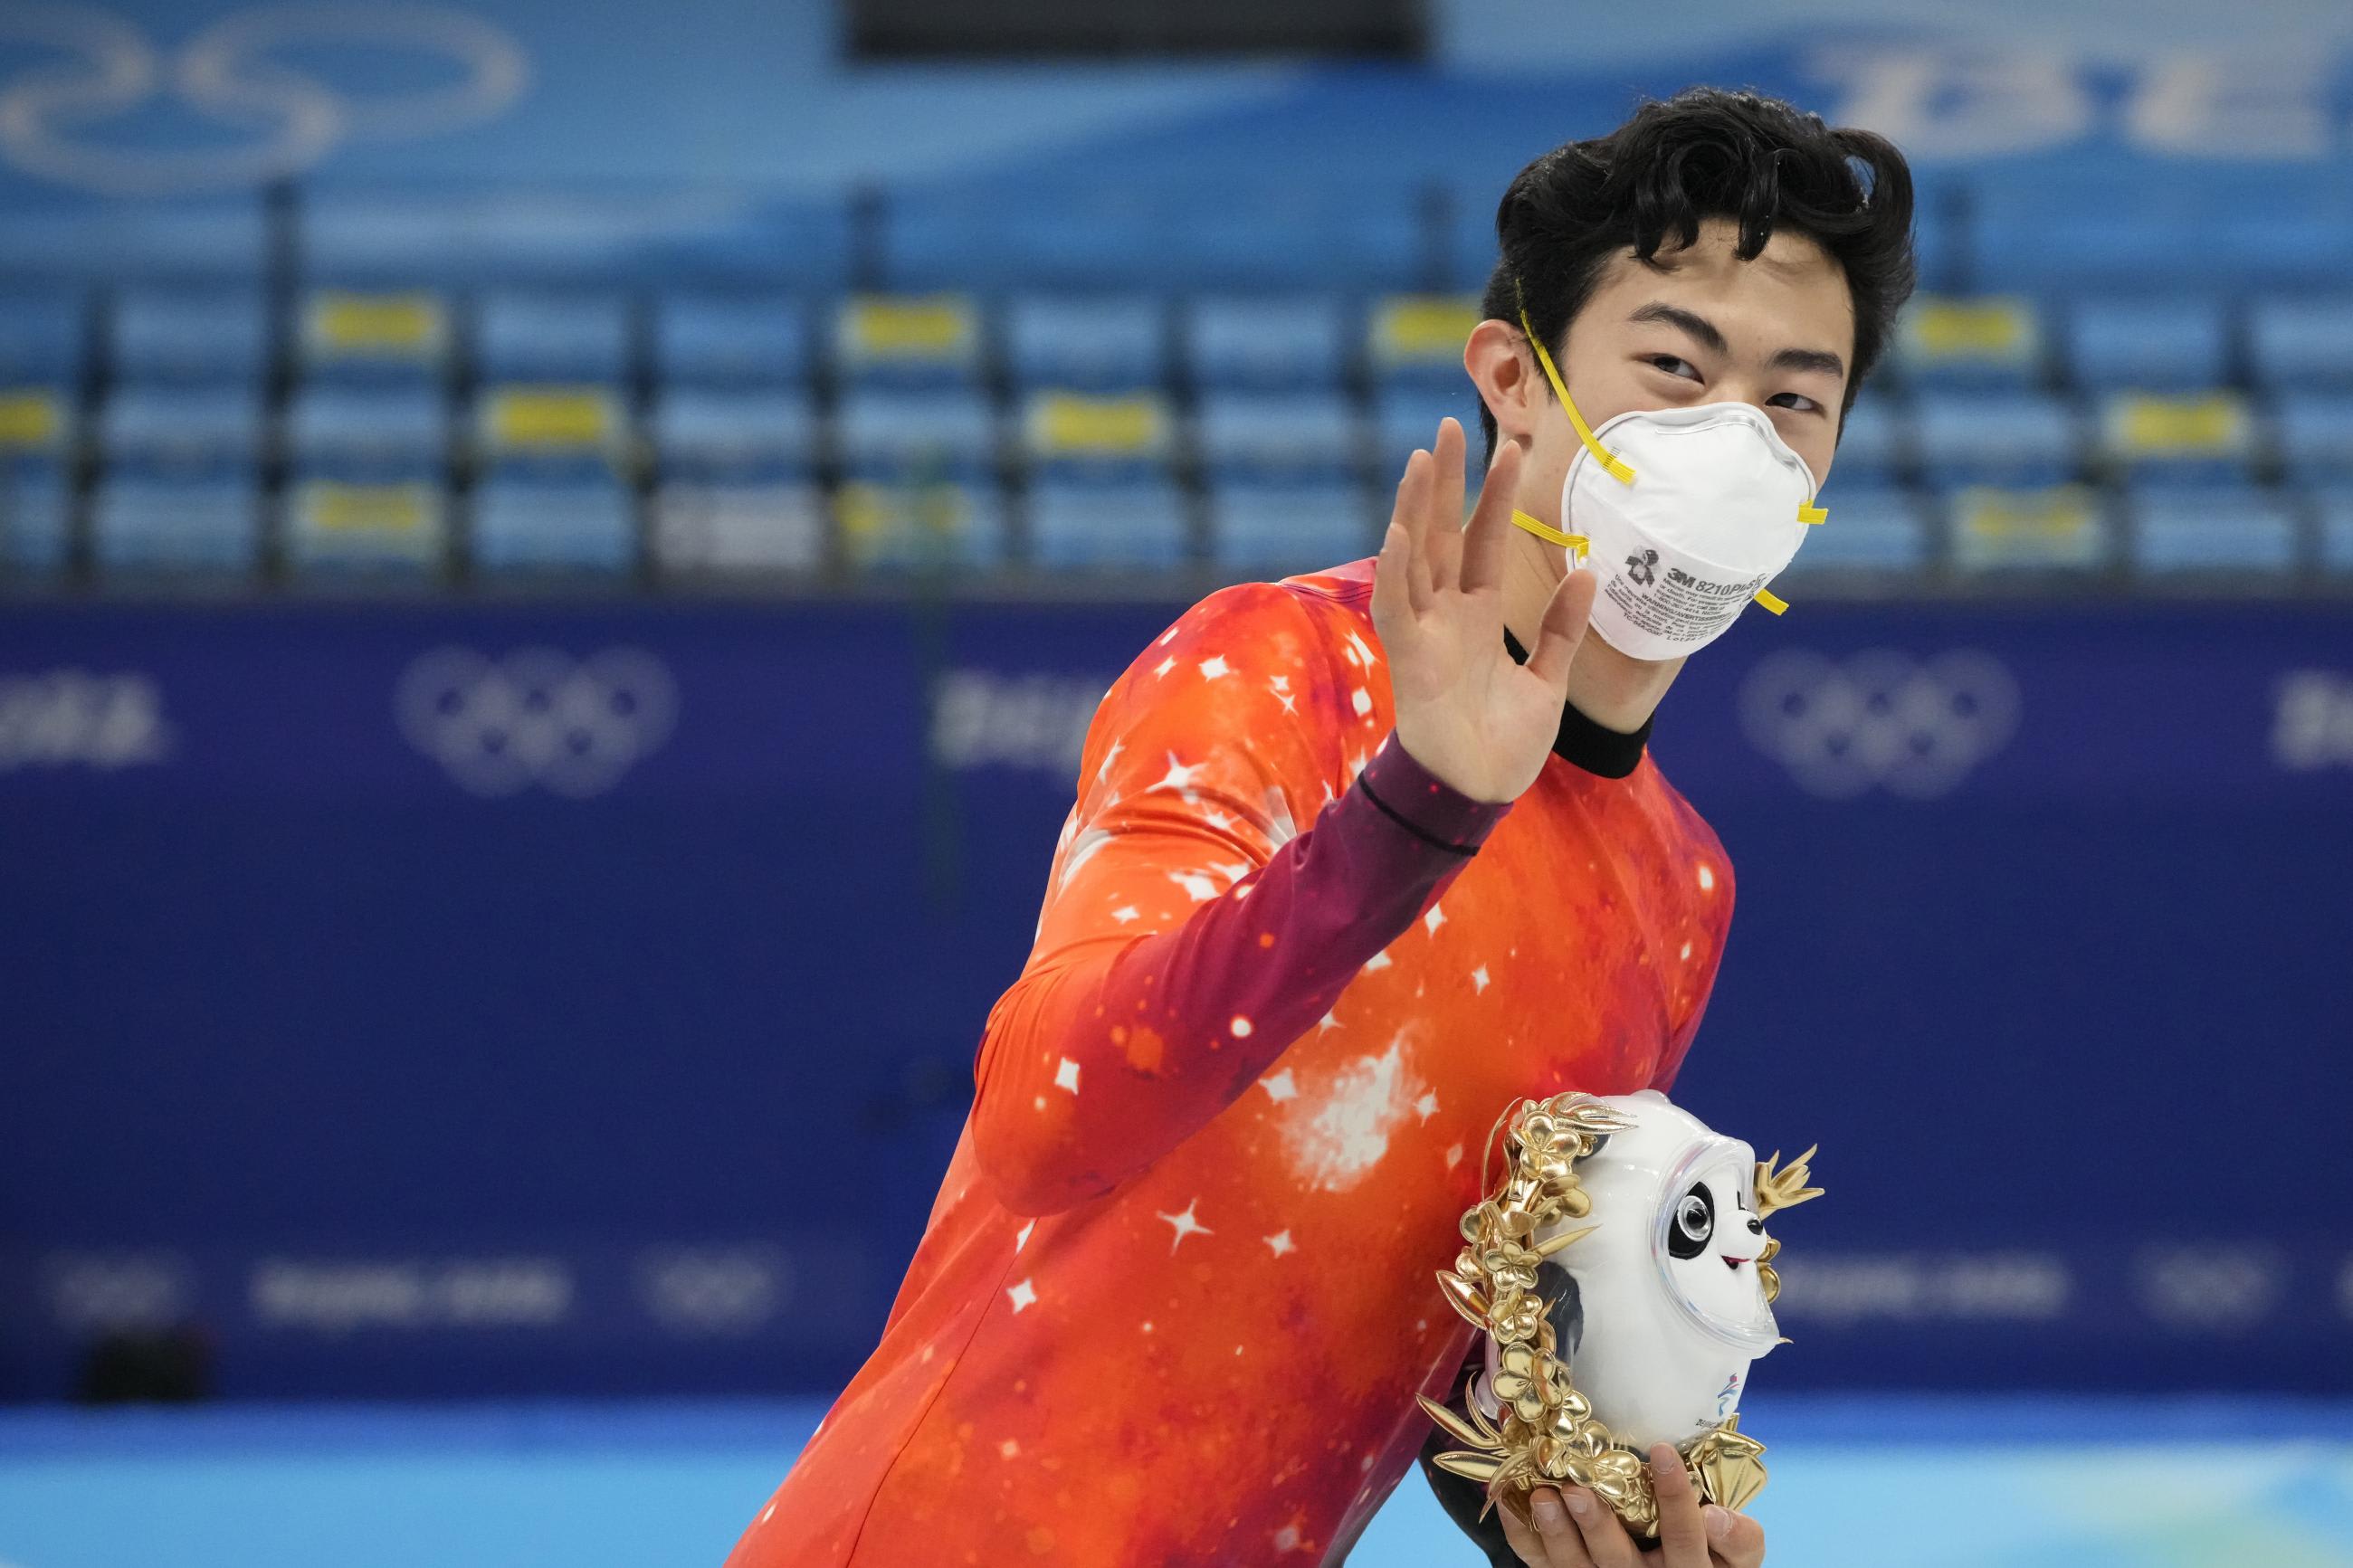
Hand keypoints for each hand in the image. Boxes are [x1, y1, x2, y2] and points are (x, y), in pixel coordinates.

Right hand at [1370, 418, 1596, 804]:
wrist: (1478, 794)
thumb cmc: (1504, 744)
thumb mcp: (1548, 679)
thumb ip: (1563, 628)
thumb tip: (1589, 571)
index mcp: (1476, 616)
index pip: (1484, 541)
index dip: (1496, 497)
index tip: (1513, 450)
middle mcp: (1445, 614)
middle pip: (1442, 534)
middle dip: (1445, 482)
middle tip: (1448, 428)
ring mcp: (1424, 633)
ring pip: (1415, 557)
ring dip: (1415, 507)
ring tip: (1420, 458)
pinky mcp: (1410, 658)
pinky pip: (1397, 607)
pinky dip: (1398, 570)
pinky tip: (1402, 532)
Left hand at [1496, 1444, 1764, 1567]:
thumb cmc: (1710, 1560)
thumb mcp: (1734, 1559)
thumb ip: (1739, 1538)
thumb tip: (1717, 1513)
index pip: (1685, 1536)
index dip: (1676, 1498)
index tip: (1663, 1452)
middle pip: (1618, 1560)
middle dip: (1596, 1526)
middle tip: (1577, 1489)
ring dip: (1556, 1534)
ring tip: (1543, 1497)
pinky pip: (1543, 1565)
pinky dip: (1523, 1535)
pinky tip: (1510, 1502)